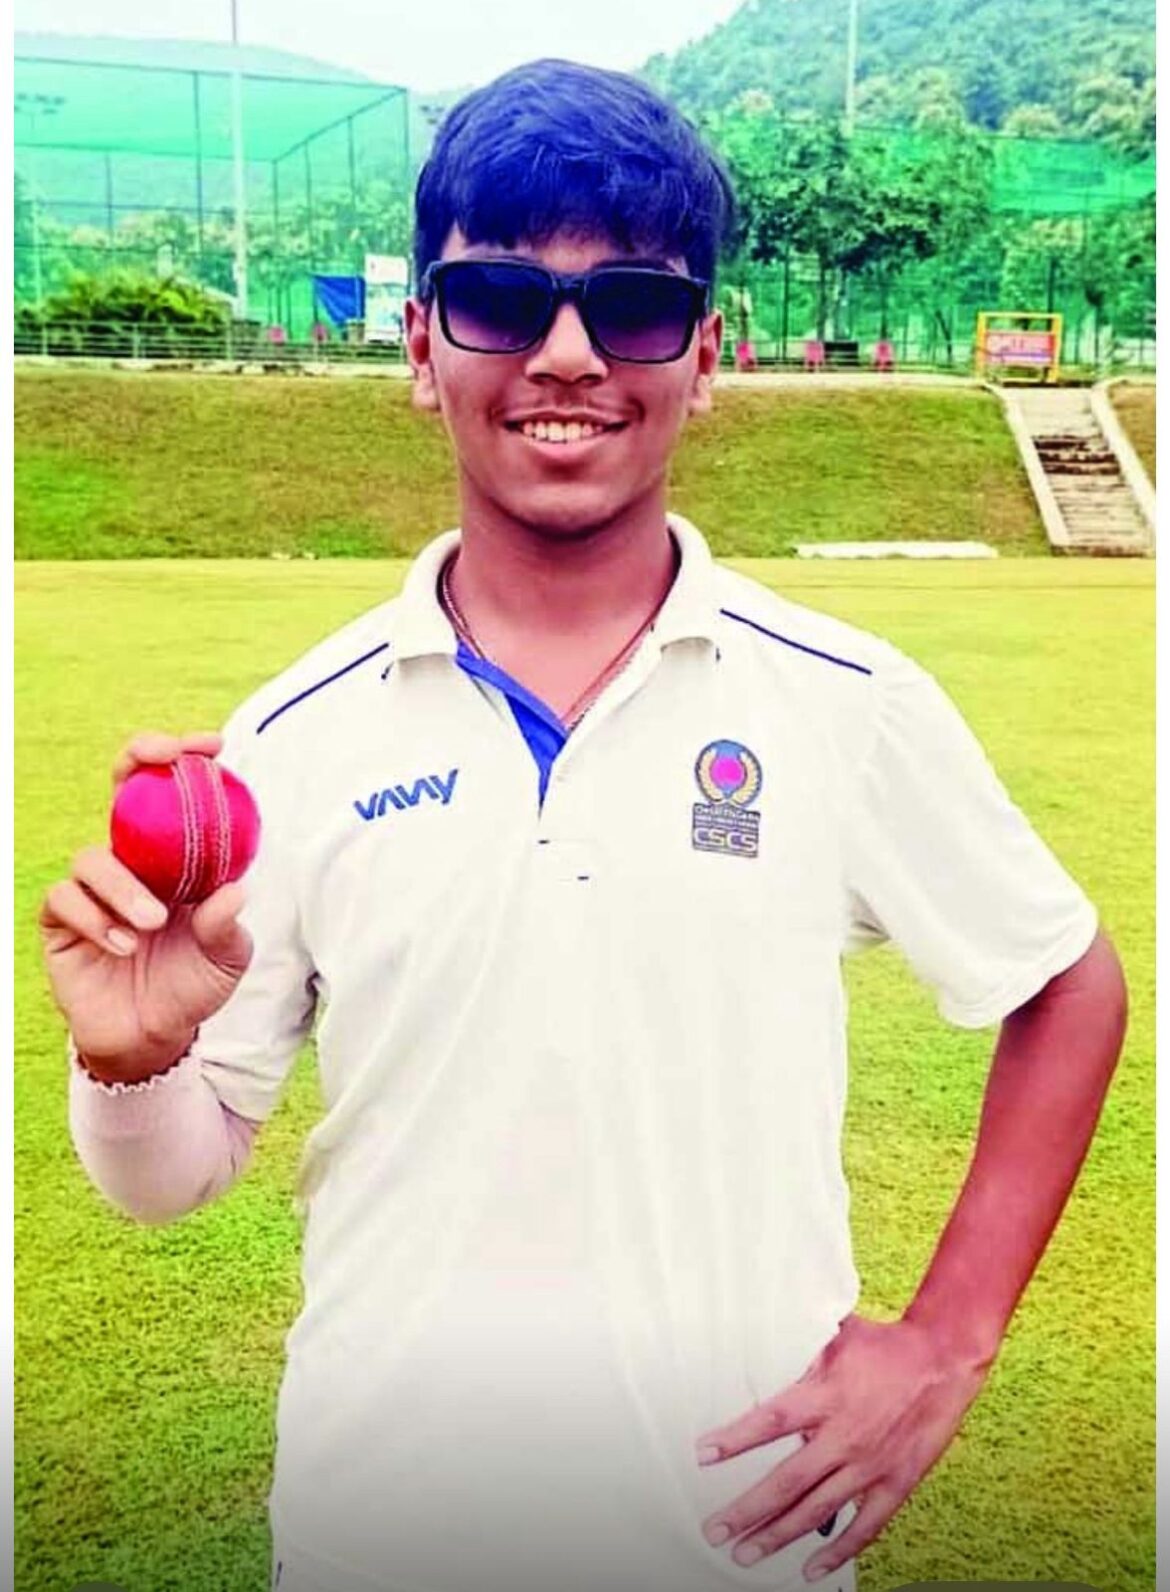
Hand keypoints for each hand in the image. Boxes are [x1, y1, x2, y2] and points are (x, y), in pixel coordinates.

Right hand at [39, 731, 253, 1083]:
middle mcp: (132, 861)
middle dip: (137, 761)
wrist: (154, 1038)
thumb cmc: (194, 987)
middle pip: (121, 788)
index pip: (174, 793)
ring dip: (124, 887)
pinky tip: (121, 945)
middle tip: (160, 759)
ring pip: (93, 856)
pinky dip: (94, 918)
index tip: (213, 746)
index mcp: (175, 859)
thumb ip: (227, 925)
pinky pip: (65, 899)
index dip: (186, 759)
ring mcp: (94, 888)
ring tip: (152, 924)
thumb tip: (235, 891)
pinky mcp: (61, 921)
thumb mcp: (227, 958)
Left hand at [695, 1313, 991, 1580]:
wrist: (944, 1359)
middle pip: (787, 1481)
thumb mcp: (836, 1334)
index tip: (702, 1455)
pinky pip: (864, 1527)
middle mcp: (844, 1436)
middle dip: (746, 1509)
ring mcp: (870, 1465)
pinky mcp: (895, 1483)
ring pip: (817, 1511)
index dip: (735, 1440)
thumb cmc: (885, 1343)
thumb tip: (760, 1334)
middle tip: (714, 1530)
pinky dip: (838, 1552)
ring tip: (745, 1553)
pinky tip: (812, 1570)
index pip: (770, 1422)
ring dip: (778, 1535)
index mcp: (826, 1396)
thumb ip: (799, 1348)